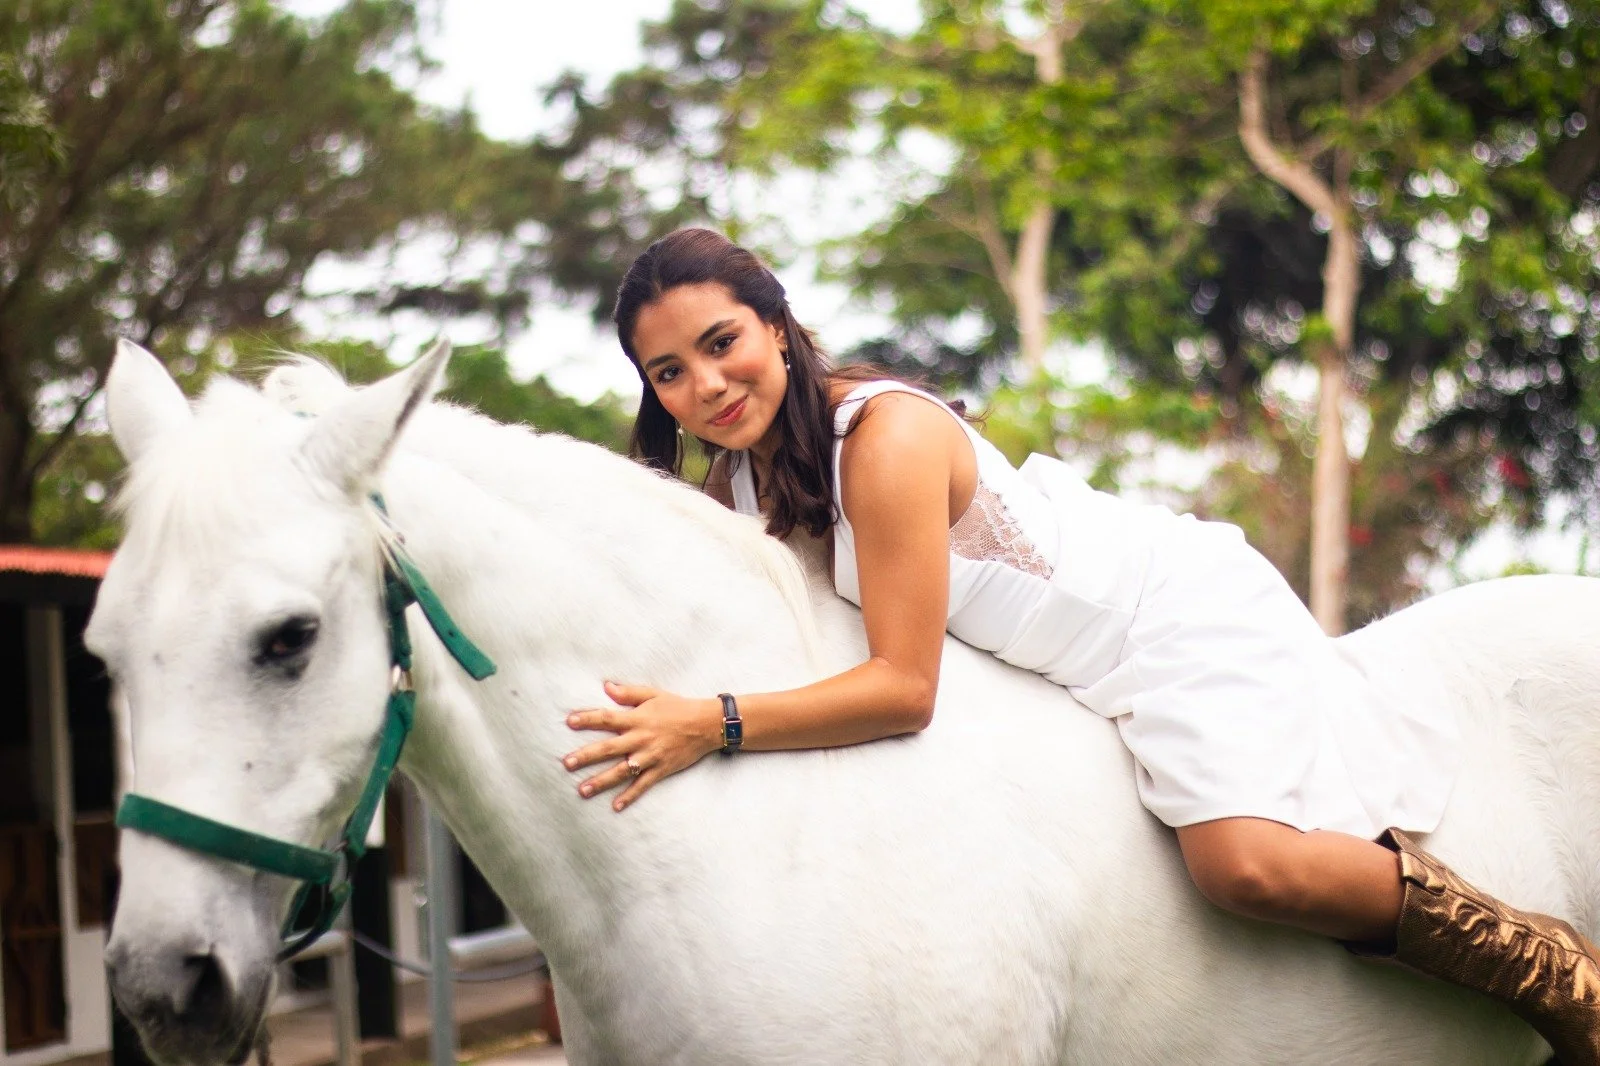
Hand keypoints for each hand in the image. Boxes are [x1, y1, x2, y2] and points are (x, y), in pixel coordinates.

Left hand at [563, 682, 723, 811]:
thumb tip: (607, 687)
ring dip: (600, 781)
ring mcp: (649, 756)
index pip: (606, 718)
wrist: (706, 724)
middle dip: (586, 756)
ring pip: (620, 771)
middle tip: (566, 764)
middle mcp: (640, 739)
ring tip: (582, 790)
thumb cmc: (678, 707)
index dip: (587, 719)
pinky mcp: (660, 770)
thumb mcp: (653, 694)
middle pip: (607, 748)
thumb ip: (629, 693)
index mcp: (636, 719)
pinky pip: (642, 785)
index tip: (569, 722)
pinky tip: (615, 806)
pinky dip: (629, 796)